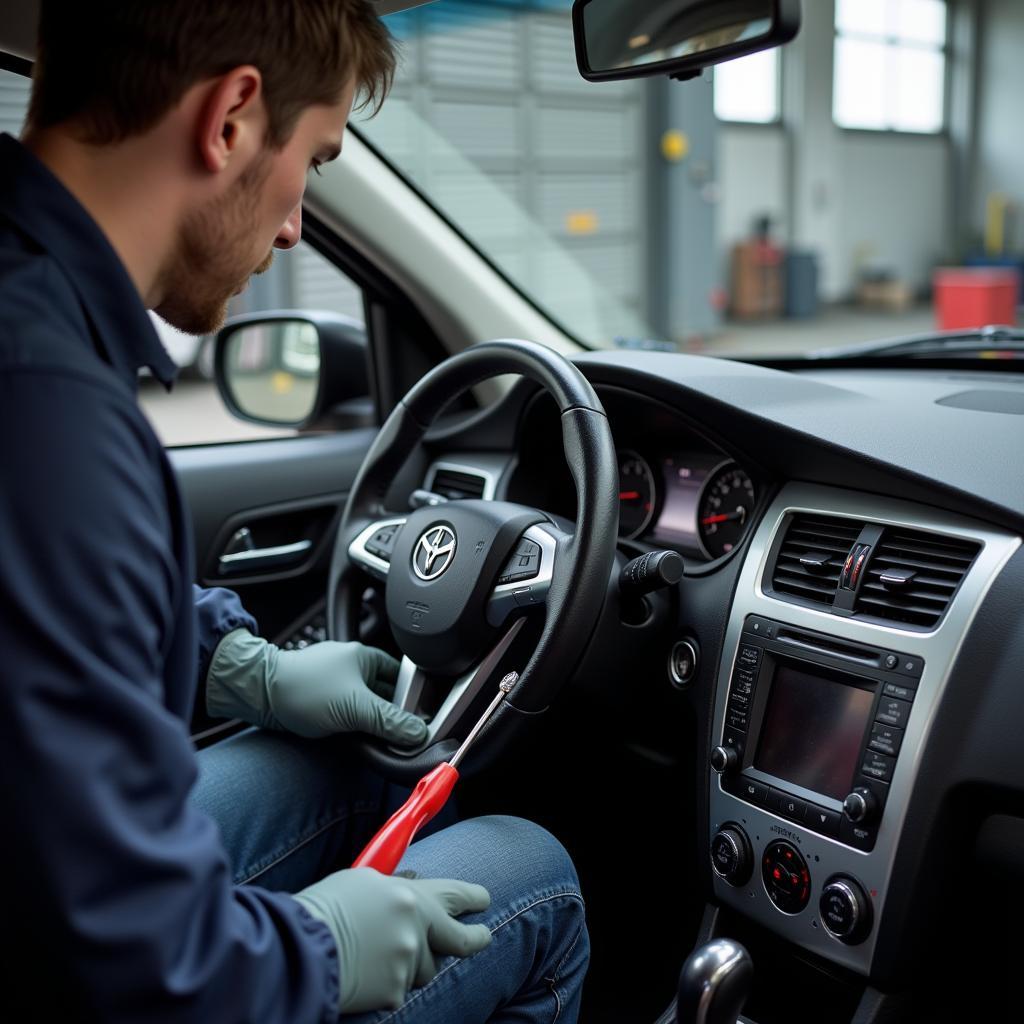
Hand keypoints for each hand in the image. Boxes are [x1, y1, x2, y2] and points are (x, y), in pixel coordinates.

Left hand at [206, 629, 426, 744]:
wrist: (259, 695)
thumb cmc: (301, 687)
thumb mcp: (355, 707)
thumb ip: (389, 721)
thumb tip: (417, 732)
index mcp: (366, 658)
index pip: (404, 678)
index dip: (414, 699)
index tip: (420, 722)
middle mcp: (353, 669)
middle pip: (387, 696)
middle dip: (392, 717)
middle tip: (399, 736)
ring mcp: (338, 685)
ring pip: (368, 709)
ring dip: (372, 725)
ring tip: (376, 739)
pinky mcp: (325, 702)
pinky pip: (350, 717)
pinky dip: (355, 729)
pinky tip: (356, 740)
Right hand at [293, 867, 491, 1012]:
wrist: (299, 948)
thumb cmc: (325, 909)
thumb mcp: (364, 883)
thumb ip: (395, 892)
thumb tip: (408, 896)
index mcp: (410, 895)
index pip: (455, 895)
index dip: (473, 899)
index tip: (484, 901)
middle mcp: (416, 928)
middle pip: (461, 940)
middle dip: (474, 938)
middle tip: (483, 936)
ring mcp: (408, 962)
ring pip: (425, 970)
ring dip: (413, 965)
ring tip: (378, 955)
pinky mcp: (395, 991)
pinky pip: (400, 991)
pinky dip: (387, 986)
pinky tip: (366, 974)